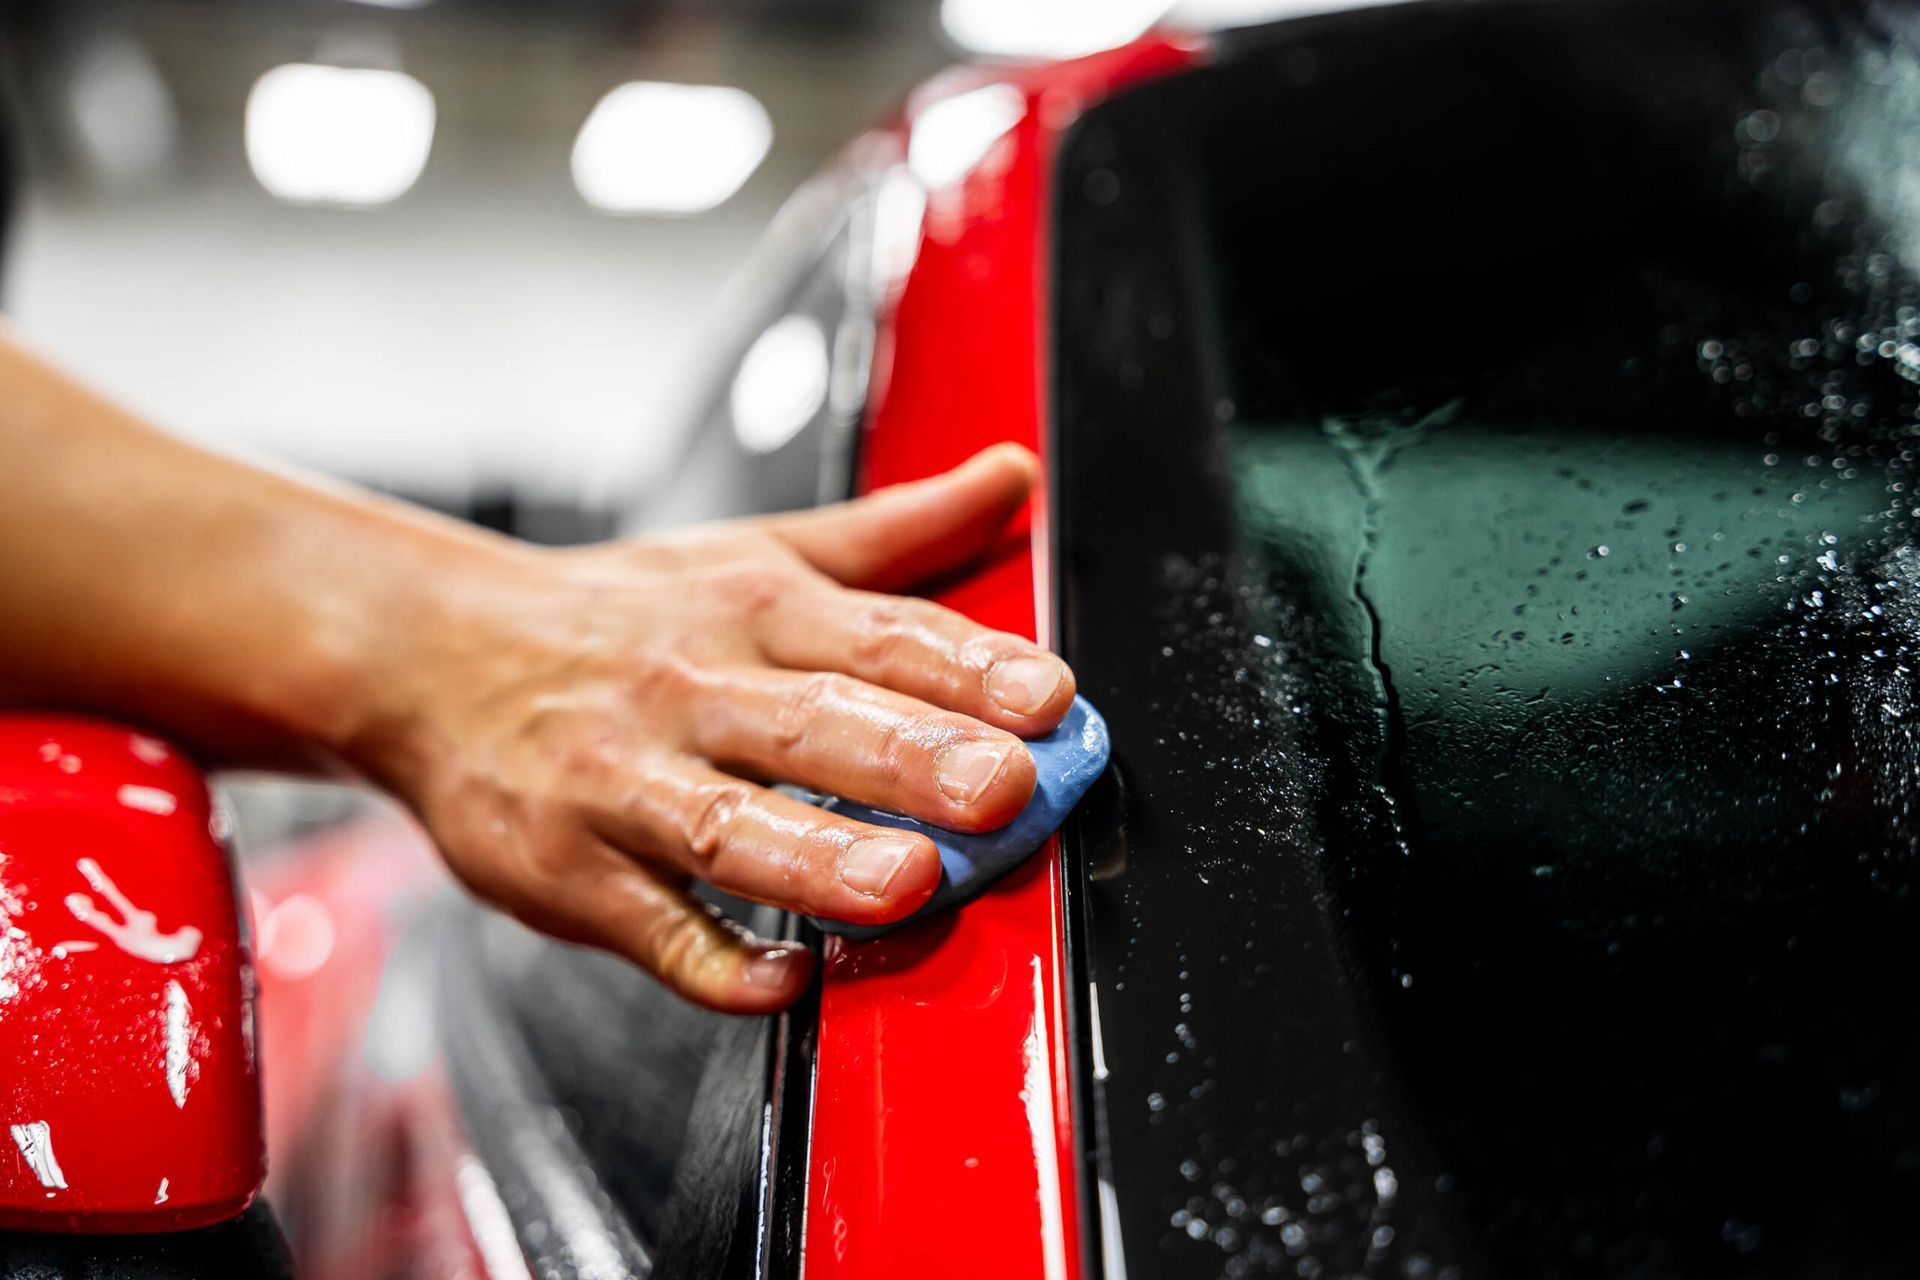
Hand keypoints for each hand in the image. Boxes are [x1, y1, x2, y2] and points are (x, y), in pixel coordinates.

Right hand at [341, 444, 1074, 1011]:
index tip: (1049, 698)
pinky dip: (711, 956)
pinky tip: (783, 978)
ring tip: (906, 885)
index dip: (967, 666)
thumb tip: (1014, 475)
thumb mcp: (756, 551)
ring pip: (727, 825)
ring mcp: (620, 781)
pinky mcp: (565, 868)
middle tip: (1004, 790)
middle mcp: (687, 686)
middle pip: (811, 723)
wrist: (428, 653)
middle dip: (911, 758)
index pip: (877, 634)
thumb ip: (897, 532)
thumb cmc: (618, 614)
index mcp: (749, 607)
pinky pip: (647, 925)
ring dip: (818, 858)